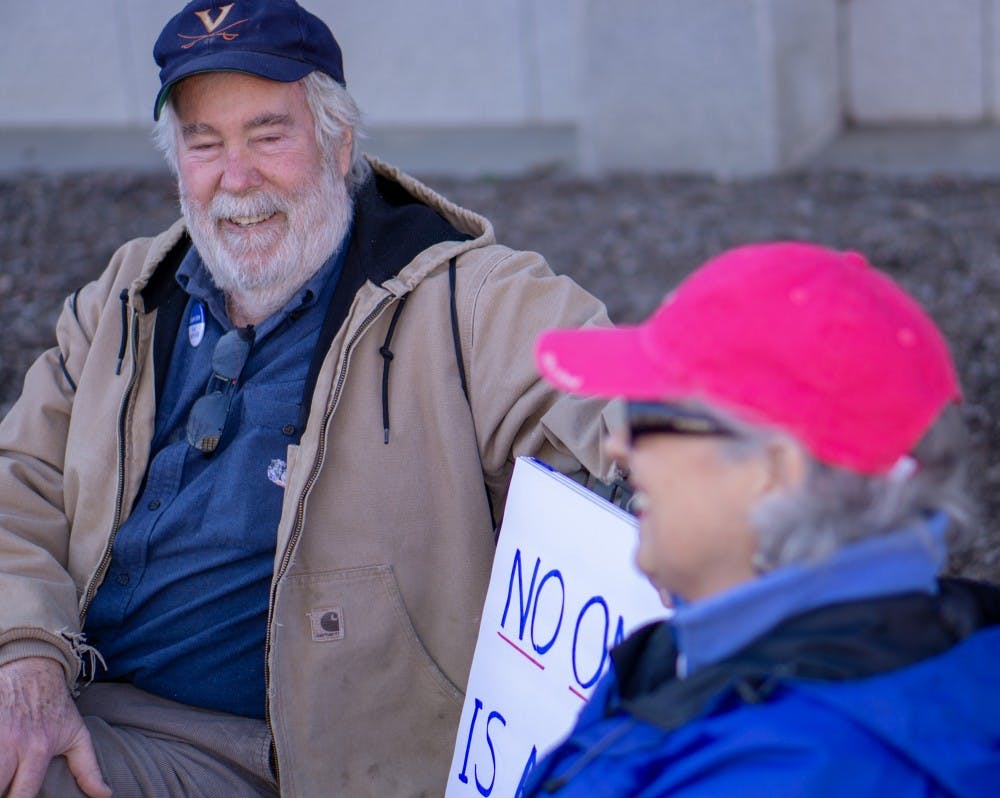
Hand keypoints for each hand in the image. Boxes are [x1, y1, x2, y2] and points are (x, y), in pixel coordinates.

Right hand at [0, 657, 110, 797]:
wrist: (34, 668)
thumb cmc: (56, 706)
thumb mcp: (77, 733)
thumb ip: (88, 768)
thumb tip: (105, 796)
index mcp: (38, 749)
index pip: (22, 796)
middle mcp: (12, 743)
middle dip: (2, 792)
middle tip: (8, 787)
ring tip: (3, 777)